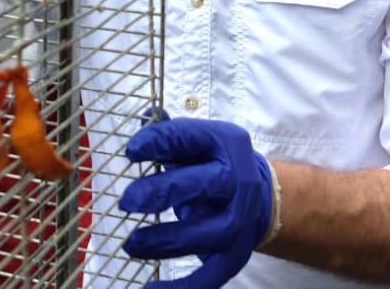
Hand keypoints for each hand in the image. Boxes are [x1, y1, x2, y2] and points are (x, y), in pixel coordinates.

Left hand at [120, 119, 274, 288]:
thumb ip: (169, 133)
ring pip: (205, 234)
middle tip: (127, 200)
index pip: (189, 138)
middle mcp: (236, 182)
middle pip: (202, 185)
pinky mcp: (234, 255)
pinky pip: (210, 276)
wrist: (262, 198)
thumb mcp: (199, 140)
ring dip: (165, 241)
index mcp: (225, 144)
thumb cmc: (215, 164)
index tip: (130, 151)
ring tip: (131, 243)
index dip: (158, 143)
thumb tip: (143, 118)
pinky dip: (181, 288)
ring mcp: (238, 222)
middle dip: (163, 192)